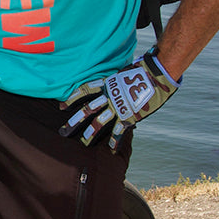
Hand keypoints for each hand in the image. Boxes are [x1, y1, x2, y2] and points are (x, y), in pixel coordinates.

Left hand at [59, 49, 178, 150]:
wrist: (157, 74)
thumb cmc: (144, 70)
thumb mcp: (124, 72)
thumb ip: (116, 81)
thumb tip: (115, 83)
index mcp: (107, 84)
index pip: (85, 91)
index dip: (72, 99)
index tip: (61, 107)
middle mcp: (109, 96)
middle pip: (87, 110)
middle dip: (74, 122)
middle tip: (63, 131)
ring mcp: (118, 107)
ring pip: (99, 122)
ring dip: (90, 134)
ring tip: (83, 143)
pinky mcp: (129, 116)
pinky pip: (119, 130)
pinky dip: (115, 140)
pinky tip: (111, 149)